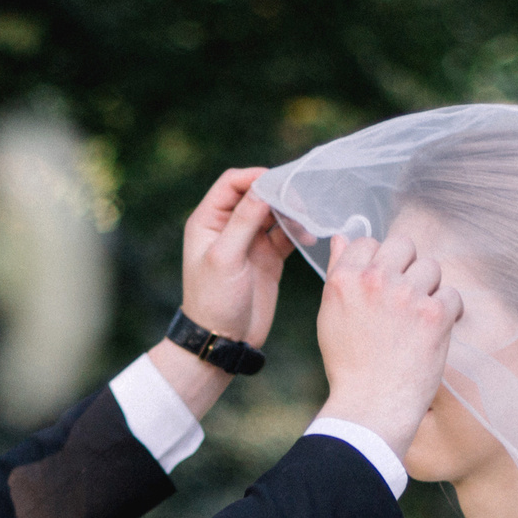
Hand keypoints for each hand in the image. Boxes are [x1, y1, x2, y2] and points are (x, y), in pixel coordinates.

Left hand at [179, 166, 291, 346]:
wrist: (223, 340)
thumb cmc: (214, 300)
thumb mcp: (225, 258)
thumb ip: (244, 221)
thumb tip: (263, 188)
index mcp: (208, 221)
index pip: (232, 183)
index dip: (255, 178)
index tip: (280, 181)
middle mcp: (228, 227)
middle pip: (256, 194)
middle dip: (279, 193)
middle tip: (301, 200)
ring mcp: (250, 242)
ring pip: (274, 213)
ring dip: (291, 212)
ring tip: (308, 218)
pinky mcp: (268, 258)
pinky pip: (286, 235)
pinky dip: (298, 231)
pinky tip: (309, 236)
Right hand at [314, 232, 461, 459]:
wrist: (371, 407)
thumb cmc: (349, 366)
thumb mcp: (331, 316)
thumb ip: (339, 273)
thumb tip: (342, 238)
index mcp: (345, 280)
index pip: (368, 242)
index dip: (379, 261)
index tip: (383, 284)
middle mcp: (376, 281)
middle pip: (404, 245)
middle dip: (408, 266)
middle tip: (405, 298)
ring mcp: (407, 295)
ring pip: (431, 268)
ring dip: (429, 289)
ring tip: (418, 319)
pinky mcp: (435, 315)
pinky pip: (452, 295)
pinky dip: (448, 313)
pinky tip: (435, 332)